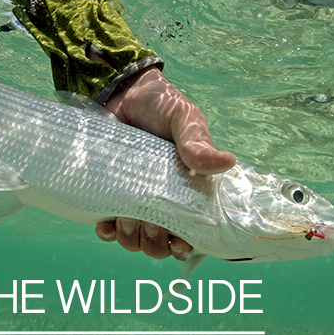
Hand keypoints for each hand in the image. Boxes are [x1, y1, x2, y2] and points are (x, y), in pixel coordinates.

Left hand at [95, 67, 234, 259]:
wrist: (120, 90)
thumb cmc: (160, 104)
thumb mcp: (184, 119)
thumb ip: (198, 143)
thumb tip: (228, 162)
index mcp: (187, 188)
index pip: (191, 230)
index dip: (184, 244)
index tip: (177, 240)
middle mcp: (161, 200)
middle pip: (160, 243)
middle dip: (154, 241)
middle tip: (148, 220)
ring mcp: (133, 199)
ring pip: (134, 240)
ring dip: (130, 238)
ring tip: (126, 218)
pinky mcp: (107, 194)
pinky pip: (107, 229)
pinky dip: (107, 232)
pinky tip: (106, 223)